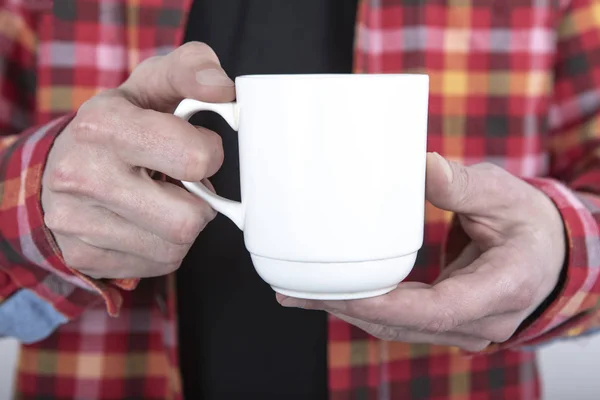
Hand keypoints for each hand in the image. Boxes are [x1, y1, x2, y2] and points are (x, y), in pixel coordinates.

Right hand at [42, 42, 233, 278]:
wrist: (61, 165)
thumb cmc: (121, 123)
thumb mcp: (151, 84)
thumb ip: (192, 70)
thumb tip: (223, 88)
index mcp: (104, 126)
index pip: (194, 160)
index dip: (209, 154)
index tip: (196, 146)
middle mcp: (82, 176)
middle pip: (188, 219)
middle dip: (199, 202)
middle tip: (182, 182)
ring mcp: (79, 223)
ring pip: (176, 246)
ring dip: (182, 225)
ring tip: (161, 199)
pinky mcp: (85, 256)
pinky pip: (158, 264)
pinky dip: (164, 246)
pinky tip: (145, 222)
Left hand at [278, 153, 565, 350]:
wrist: (550, 256)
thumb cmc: (530, 225)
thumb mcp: (506, 195)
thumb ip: (465, 185)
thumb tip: (424, 166)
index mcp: (501, 289)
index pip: (435, 310)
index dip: (384, 304)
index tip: (340, 292)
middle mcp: (478, 320)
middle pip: (401, 324)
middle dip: (346, 307)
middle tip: (296, 288)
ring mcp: (460, 327)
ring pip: (394, 328)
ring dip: (346, 311)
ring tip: (299, 292)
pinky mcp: (443, 321)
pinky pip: (398, 321)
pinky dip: (363, 309)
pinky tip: (331, 296)